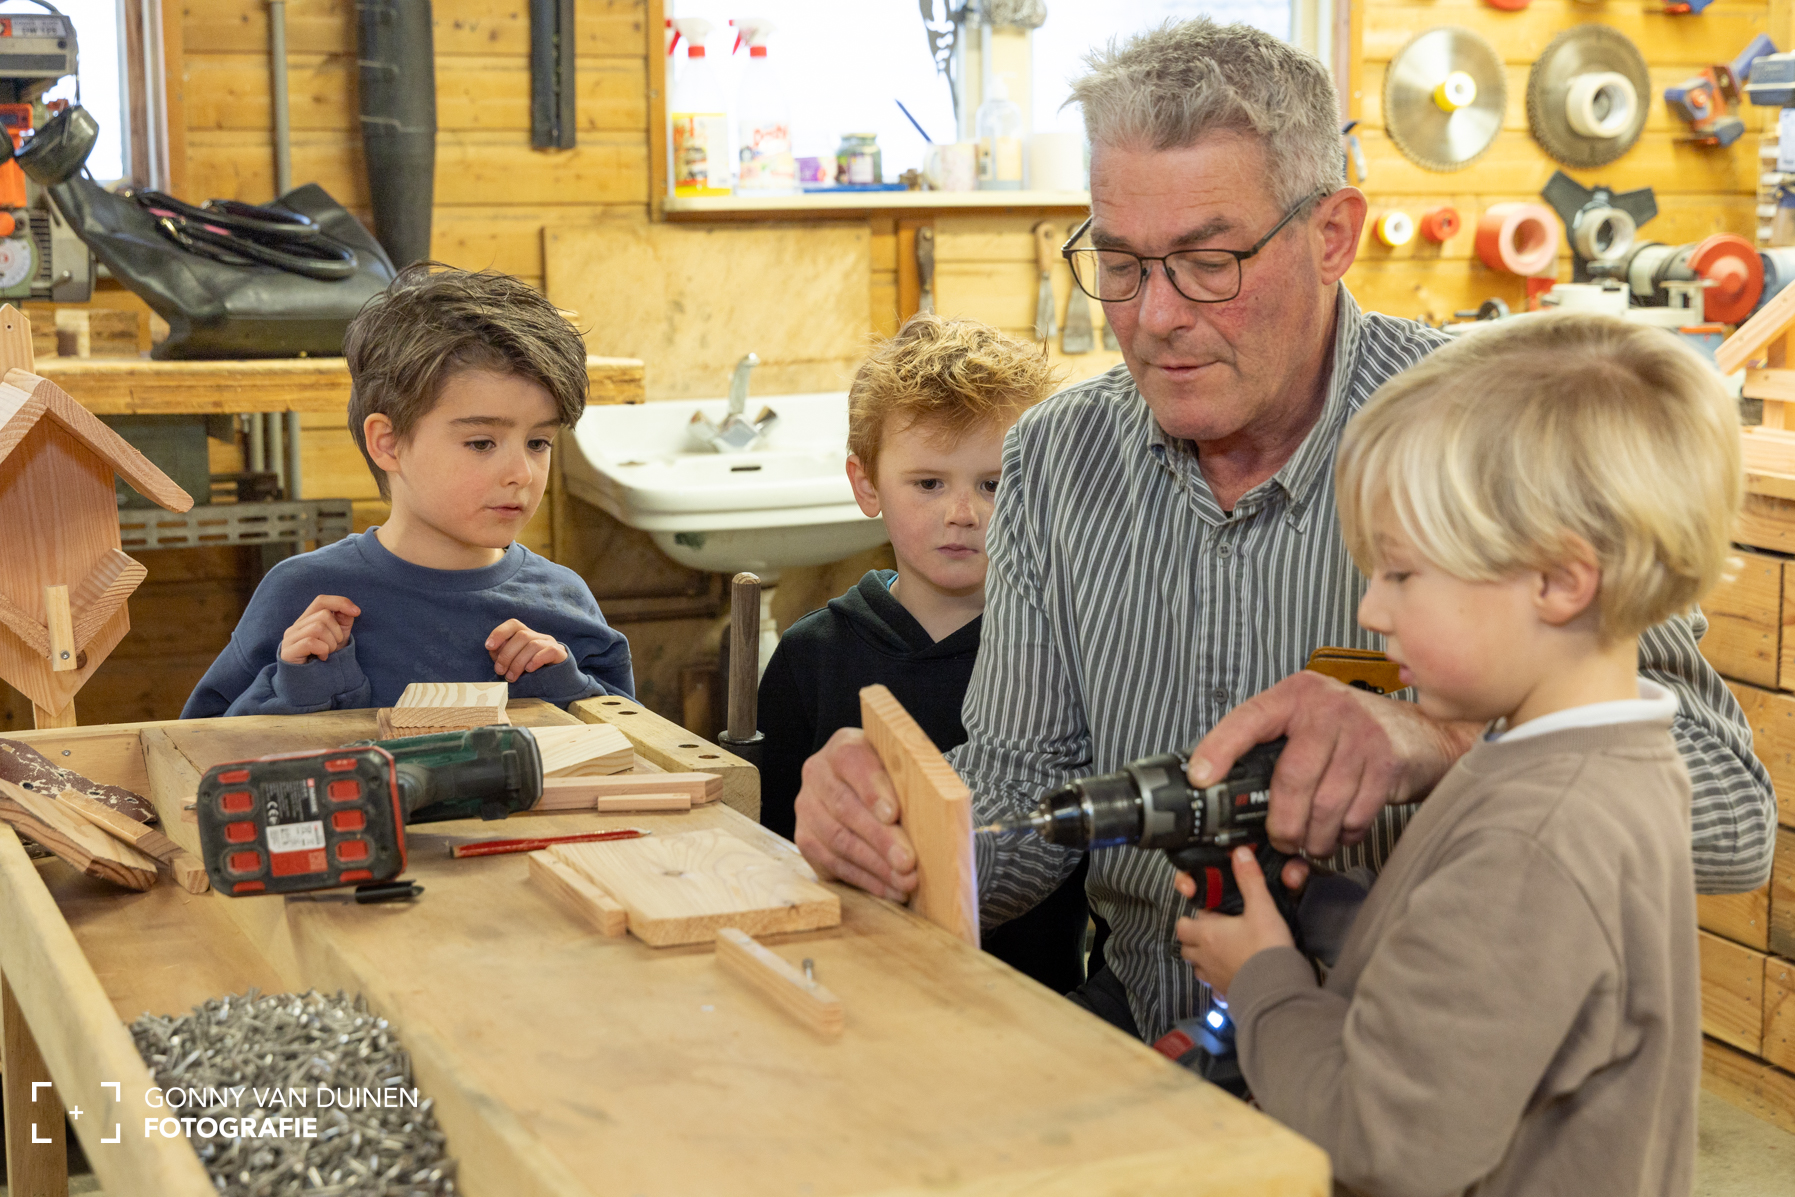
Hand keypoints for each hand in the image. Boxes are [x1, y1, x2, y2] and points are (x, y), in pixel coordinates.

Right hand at [279, 595, 358, 664]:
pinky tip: (322, 658)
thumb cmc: (325, 658)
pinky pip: (310, 642)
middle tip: (334, 647)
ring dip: (330, 643)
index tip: (357, 612)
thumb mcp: (338, 637)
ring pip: (318, 627)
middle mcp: (295, 626)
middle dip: (337, 632)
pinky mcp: (287, 652)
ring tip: (327, 653)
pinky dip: (322, 650)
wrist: (313, 684)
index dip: (340, 602)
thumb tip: (351, 610)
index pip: (321, 600)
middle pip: (324, 615)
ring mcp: (289, 639)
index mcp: (307, 620)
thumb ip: (343, 621)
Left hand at [485, 619, 568, 681]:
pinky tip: (530, 670)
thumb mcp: (513, 664)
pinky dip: (536, 660)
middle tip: (501, 671)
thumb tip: (493, 649)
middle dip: (507, 654)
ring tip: (512, 677)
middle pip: (522, 635)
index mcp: (527, 636)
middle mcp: (539, 637)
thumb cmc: (531, 675)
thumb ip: (503, 654)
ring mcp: (551, 644)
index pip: (513, 624)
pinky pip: (549, 651)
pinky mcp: (561, 654)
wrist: (557, 684)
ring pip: (533, 644)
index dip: (499, 633)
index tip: (489, 647)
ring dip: (518, 662)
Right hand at [792, 727, 917, 901]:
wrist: (856, 786)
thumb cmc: (889, 779)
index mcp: (843, 748)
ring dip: (875, 866)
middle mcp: (817, 774)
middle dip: (881, 839)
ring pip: (838, 840)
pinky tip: (889, 889)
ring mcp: (807, 808)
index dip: (873, 790)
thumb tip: (936, 812)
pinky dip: (864, 880)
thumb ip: (911, 780)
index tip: (893, 814)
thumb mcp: (899, 768)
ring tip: (905, 882)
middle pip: (846, 808)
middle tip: (908, 862)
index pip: (853, 762)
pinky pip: (832, 863)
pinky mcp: (805, 839)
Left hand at [1175, 846, 1295, 996]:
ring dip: (1204, 959)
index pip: (1183, 924)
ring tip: (1223, 951)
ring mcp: (1213, 978)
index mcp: (1207, 934)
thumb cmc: (1266, 949)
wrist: (1278, 991)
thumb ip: (1250, 880)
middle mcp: (1204, 957)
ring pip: (1198, 968)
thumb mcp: (1261, 908)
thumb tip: (1240, 853)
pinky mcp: (1226, 993)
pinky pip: (1214, 987)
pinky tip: (1234, 973)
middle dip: (1195, 939)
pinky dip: (1218, 979)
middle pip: (1186, 947)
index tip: (1208, 913)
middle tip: (1215, 931)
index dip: (1192, 918)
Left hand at [1186, 671, 1478, 858]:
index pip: (1249, 719)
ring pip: (1325, 803)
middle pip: (1291, 778)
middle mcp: (1327, 709)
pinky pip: (1356, 814)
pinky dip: (1343, 834)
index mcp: (1296, 696)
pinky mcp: (1388, 762)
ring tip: (1308, 845)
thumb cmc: (1353, 731)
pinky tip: (1338, 834)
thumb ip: (1274, 742)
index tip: (1200, 778)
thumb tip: (1220, 782)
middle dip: (1282, 822)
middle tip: (1280, 840)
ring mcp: (1361, 734)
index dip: (1220, 749)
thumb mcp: (1308, 720)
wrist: (1424, 734)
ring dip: (1313, 836)